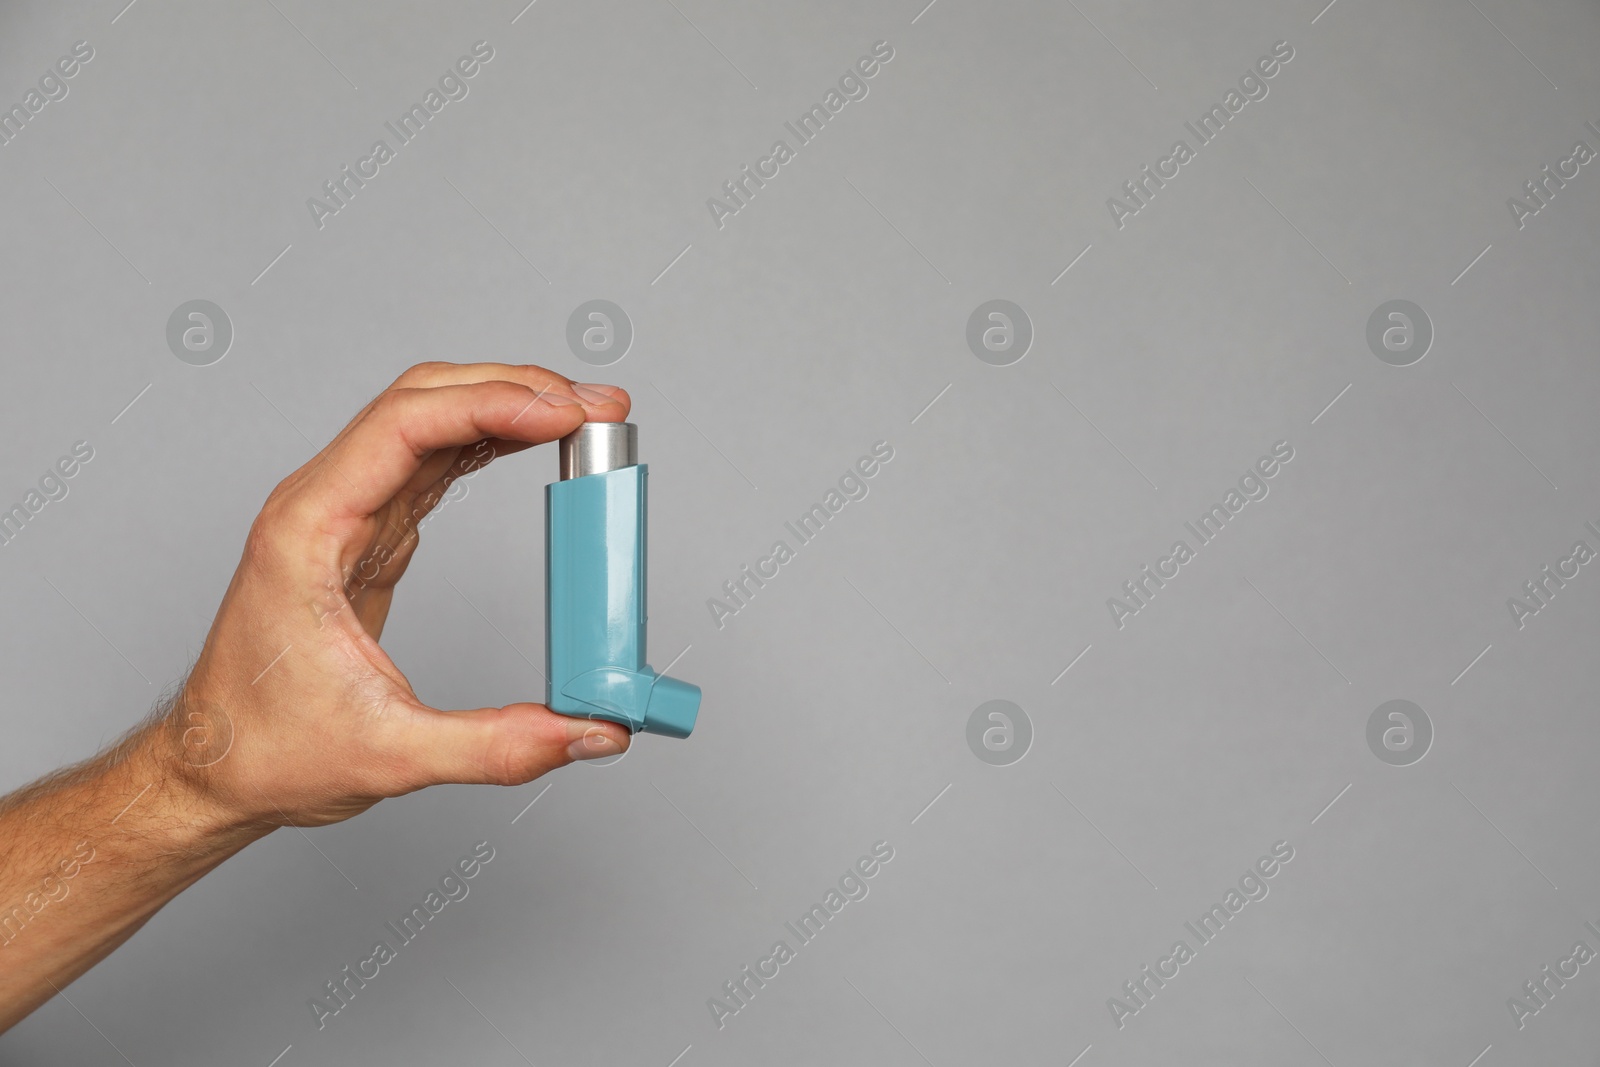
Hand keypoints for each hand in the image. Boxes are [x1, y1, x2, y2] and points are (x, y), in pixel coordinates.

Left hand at [172, 362, 634, 832]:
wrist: (211, 768)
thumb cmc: (267, 751)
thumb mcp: (390, 756)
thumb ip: (499, 745)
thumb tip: (592, 733)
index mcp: (308, 530)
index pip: (405, 426)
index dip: (493, 405)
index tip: (567, 414)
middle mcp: (322, 503)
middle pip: (423, 400)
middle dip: (515, 389)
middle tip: (598, 406)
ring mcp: (345, 512)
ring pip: (430, 420)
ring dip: (507, 408)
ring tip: (584, 418)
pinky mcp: (368, 532)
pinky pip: (432, 460)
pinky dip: (489, 442)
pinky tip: (535, 445)